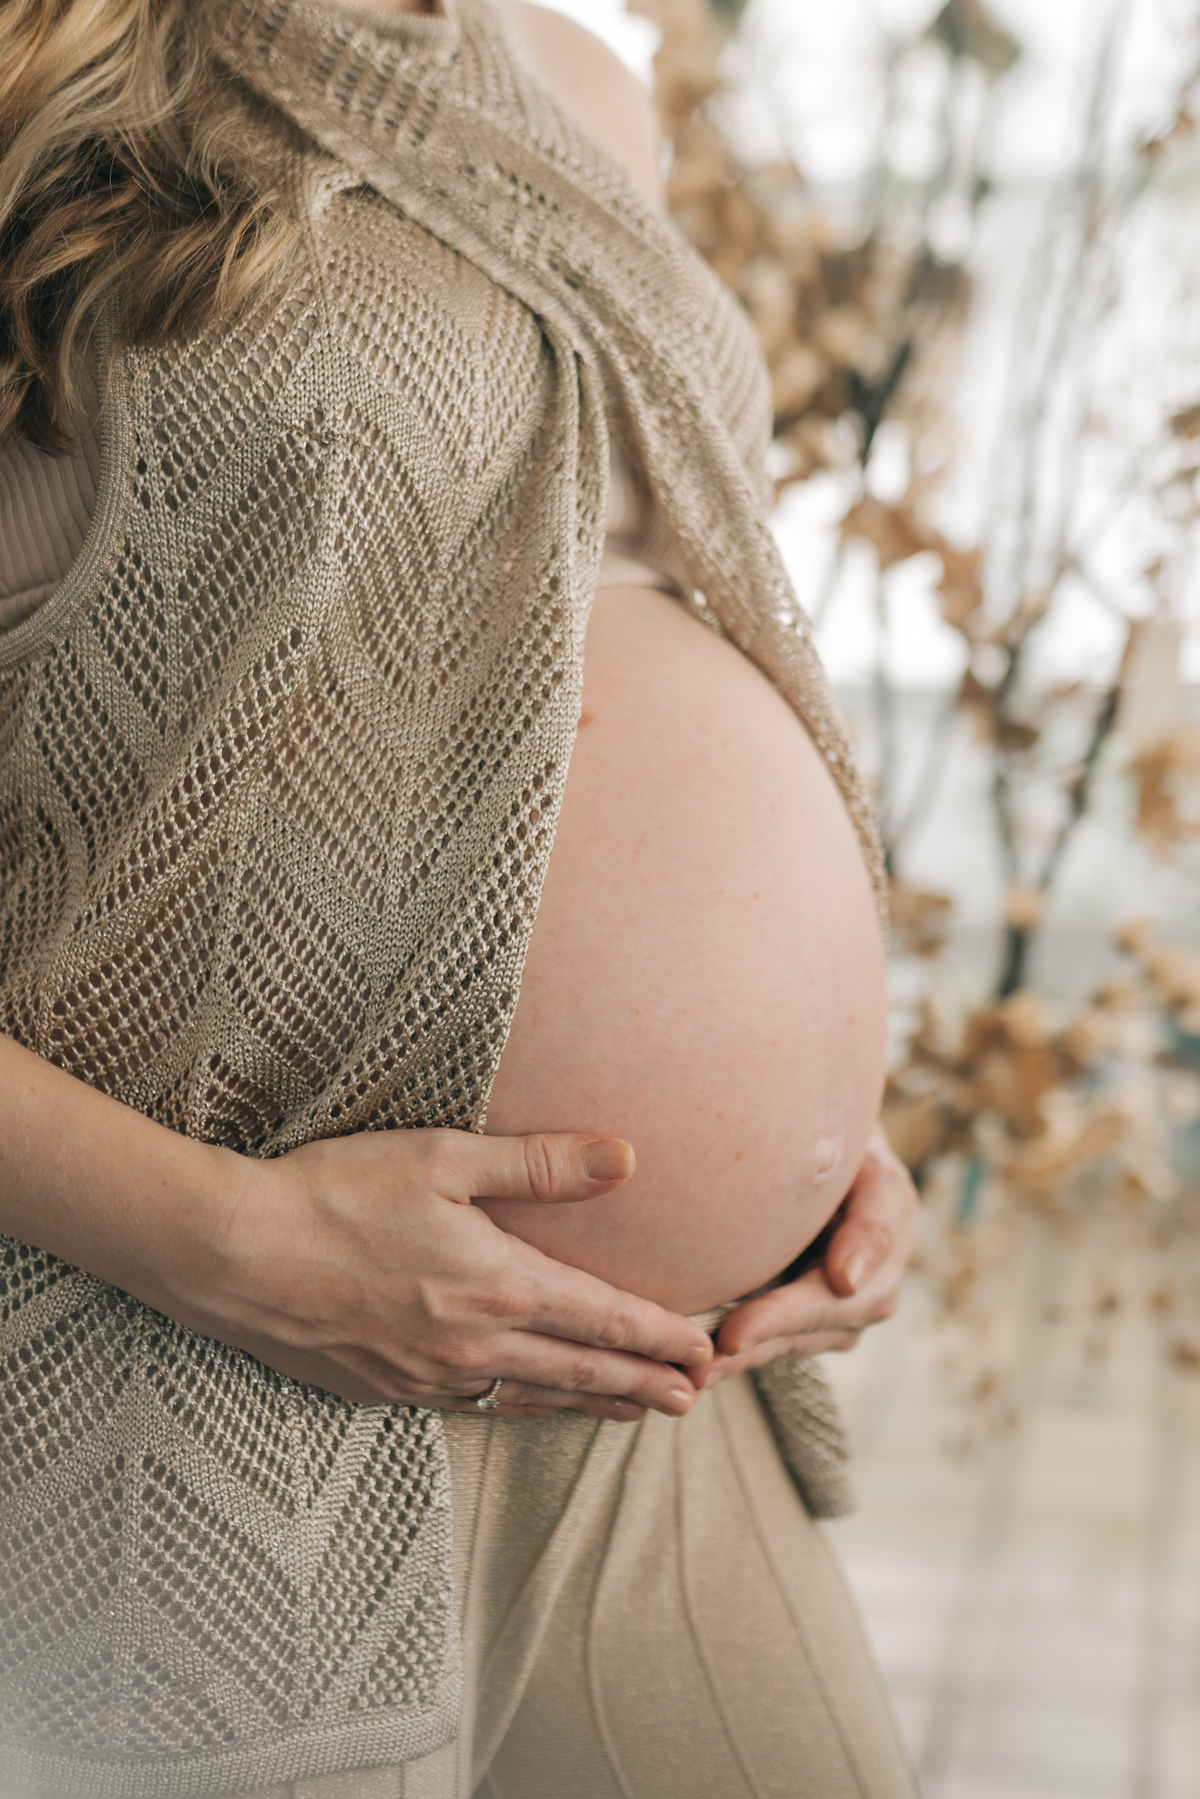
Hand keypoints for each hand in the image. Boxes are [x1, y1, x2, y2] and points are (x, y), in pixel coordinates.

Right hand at [169, 1127, 712, 1421]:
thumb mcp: (444, 1158)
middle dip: (644, 1386)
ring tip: (634, 1413)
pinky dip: (521, 1409)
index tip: (707, 1351)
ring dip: (592, 1405)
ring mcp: (431, 1375)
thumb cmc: (336, 1191)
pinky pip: (476, 1407)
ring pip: (534, 1397)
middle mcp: (476, 1344)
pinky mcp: (387, 1389)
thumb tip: (626, 1160)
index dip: (662, 1339)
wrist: (235, 1254)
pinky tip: (531, 1406)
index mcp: (500, 1285)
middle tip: (692, 1400)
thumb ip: (539, 1164)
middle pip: (583, 1372)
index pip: (606, 1320)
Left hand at [697, 1125, 917, 1386]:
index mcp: (883, 1264)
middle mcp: (866, 1304)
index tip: (734, 1335)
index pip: (825, 1301)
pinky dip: (735, 1354)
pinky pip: (771, 1343)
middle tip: (696, 1368)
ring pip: (781, 1347)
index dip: (778, 1319)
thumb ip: (868, 1224)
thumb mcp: (875, 1176)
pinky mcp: (811, 1325)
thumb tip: (848, 1281)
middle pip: (799, 1334)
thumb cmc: (858, 1162)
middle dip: (747, 1352)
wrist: (852, 1168)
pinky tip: (695, 1366)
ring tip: (685, 1376)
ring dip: (735, 1362)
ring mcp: (839, 1321)